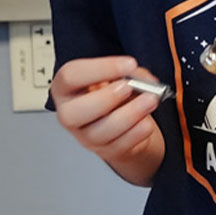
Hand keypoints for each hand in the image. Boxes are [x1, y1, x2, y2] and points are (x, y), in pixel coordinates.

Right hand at [50, 55, 163, 181]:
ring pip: (100, 131)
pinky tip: (146, 121)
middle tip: (129, 87)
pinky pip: (120, 144)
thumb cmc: (118, 96)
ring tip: (149, 100)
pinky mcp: (106, 150)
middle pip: (74, 111)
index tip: (128, 64)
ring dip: (130, 114)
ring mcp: (86, 136)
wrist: (129, 123)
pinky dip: (137, 131)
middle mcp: (70, 113)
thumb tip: (143, 79)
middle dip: (106, 97)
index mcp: (66, 88)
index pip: (70, 76)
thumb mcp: (120, 76)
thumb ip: (130, 73)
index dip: (100, 68)